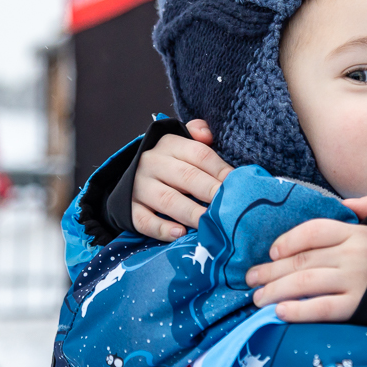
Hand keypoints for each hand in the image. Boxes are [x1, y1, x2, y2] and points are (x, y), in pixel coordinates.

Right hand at [132, 119, 232, 240]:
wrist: (132, 176)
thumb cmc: (170, 161)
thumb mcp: (182, 142)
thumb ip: (197, 132)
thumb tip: (207, 134)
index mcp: (169, 144)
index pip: (199, 154)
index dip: (220, 169)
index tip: (237, 184)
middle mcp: (152, 163)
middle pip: (186, 177)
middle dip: (210, 191)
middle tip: (228, 205)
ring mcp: (139, 186)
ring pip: (168, 200)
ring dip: (191, 213)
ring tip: (209, 222)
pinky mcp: (128, 208)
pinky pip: (144, 220)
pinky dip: (162, 228)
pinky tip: (179, 233)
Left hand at [246, 217, 366, 322]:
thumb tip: (342, 203)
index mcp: (358, 232)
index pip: (313, 231)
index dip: (288, 241)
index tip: (272, 252)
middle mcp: (353, 254)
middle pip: (301, 260)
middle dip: (271, 270)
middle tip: (251, 278)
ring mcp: (356, 281)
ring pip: (304, 284)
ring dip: (275, 291)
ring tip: (257, 299)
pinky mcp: (360, 306)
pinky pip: (322, 308)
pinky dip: (298, 310)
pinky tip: (280, 312)